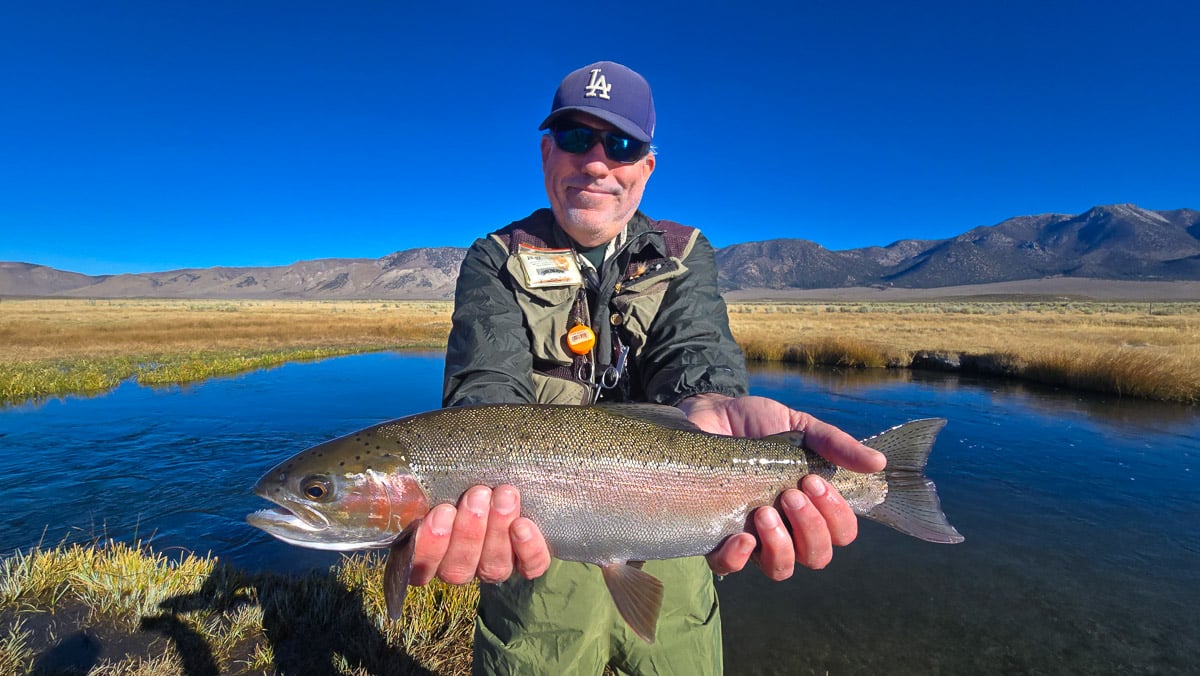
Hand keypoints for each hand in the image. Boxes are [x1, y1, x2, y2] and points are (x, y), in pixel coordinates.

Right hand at [406, 484, 552, 586]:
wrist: (511, 477)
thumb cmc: (470, 475)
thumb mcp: (447, 476)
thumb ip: (432, 482)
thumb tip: (409, 470)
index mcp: (433, 551)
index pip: (421, 565)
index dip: (430, 546)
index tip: (442, 512)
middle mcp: (461, 565)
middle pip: (458, 566)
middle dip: (469, 531)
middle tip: (478, 495)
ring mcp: (494, 567)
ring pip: (492, 566)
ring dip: (497, 531)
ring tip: (504, 497)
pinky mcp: (528, 564)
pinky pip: (529, 567)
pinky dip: (528, 549)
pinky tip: (524, 525)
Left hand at [677, 393, 886, 577]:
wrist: (710, 414)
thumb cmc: (757, 425)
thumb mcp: (800, 428)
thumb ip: (835, 445)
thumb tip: (878, 463)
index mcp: (811, 506)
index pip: (841, 534)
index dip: (836, 517)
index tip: (814, 481)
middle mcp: (787, 528)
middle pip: (817, 557)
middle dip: (810, 527)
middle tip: (790, 493)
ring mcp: (753, 537)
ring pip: (781, 569)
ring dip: (781, 545)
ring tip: (765, 511)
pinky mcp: (716, 538)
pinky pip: (729, 568)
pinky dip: (738, 559)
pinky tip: (741, 536)